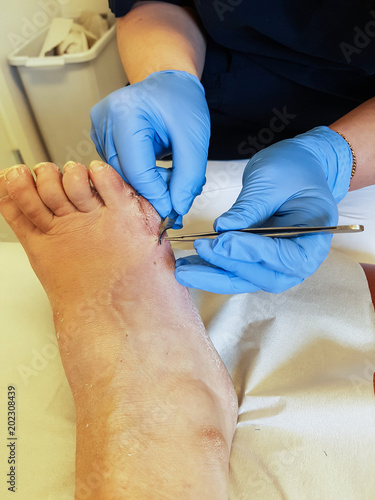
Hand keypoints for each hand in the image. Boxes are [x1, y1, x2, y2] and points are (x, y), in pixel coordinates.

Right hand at [90, 70, 209, 218]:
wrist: (169, 82)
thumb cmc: (180, 100)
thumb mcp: (194, 139)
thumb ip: (189, 176)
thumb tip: (177, 206)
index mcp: (125, 113)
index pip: (137, 171)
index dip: (156, 195)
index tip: (173, 208)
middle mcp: (105, 119)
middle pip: (125, 175)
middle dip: (152, 190)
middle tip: (176, 193)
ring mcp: (99, 128)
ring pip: (120, 176)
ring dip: (146, 184)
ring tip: (170, 175)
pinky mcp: (100, 138)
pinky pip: (118, 169)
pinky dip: (139, 176)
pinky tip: (155, 169)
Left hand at [175, 126, 351, 293]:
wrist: (298, 167)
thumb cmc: (294, 169)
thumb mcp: (273, 180)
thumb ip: (250, 207)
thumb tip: (222, 229)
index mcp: (313, 240)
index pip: (282, 256)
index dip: (251, 252)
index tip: (221, 242)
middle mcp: (298, 260)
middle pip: (261, 276)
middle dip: (225, 268)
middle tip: (194, 259)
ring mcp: (277, 264)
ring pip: (244, 278)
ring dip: (212, 275)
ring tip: (182, 270)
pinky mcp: (259, 260)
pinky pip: (235, 269)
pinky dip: (213, 268)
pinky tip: (190, 265)